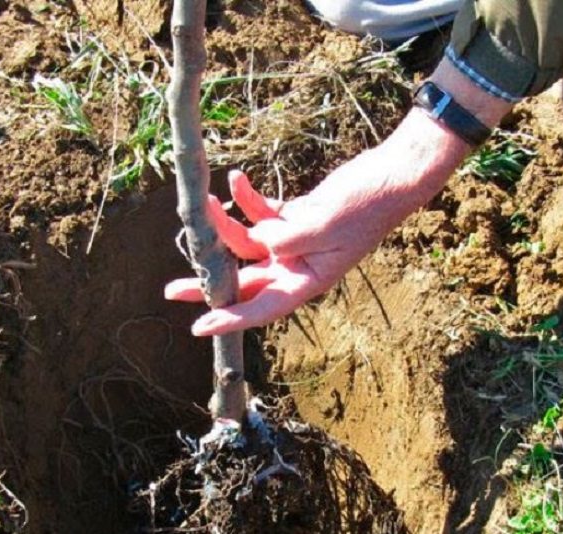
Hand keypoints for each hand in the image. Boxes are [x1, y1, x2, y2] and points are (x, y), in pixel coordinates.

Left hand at [165, 169, 388, 335]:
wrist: (391, 177)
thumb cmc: (366, 206)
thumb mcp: (324, 225)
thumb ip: (286, 237)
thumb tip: (255, 240)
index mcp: (308, 281)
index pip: (263, 308)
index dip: (230, 319)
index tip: (198, 327)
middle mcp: (297, 267)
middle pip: (245, 282)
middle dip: (209, 281)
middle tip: (171, 289)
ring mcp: (295, 243)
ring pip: (247, 243)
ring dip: (224, 225)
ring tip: (203, 204)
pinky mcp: (295, 218)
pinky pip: (261, 215)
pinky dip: (248, 199)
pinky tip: (236, 179)